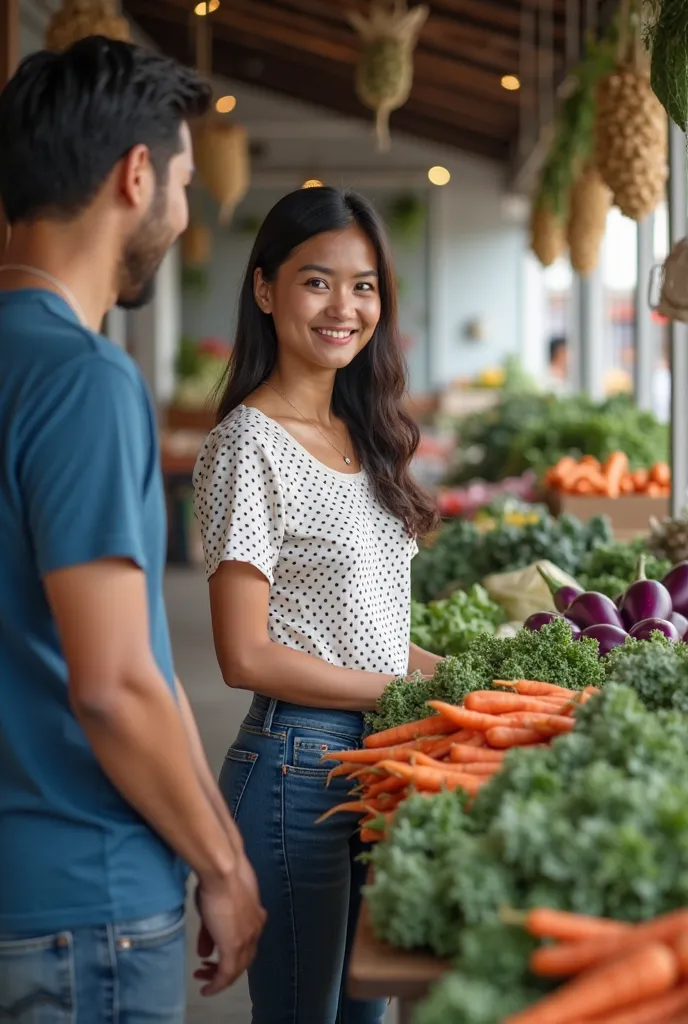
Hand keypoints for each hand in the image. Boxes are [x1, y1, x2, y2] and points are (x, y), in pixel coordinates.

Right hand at [193, 853, 266, 995]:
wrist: (223, 872)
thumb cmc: (218, 880)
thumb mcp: (214, 908)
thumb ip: (210, 932)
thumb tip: (205, 952)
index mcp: (255, 917)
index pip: (246, 944)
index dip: (232, 953)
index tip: (215, 957)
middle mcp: (255, 930)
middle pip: (244, 959)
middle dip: (226, 968)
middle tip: (208, 970)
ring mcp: (246, 939)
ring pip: (236, 969)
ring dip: (220, 977)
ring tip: (204, 979)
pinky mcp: (234, 946)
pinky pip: (226, 974)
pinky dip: (217, 984)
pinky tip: (207, 989)